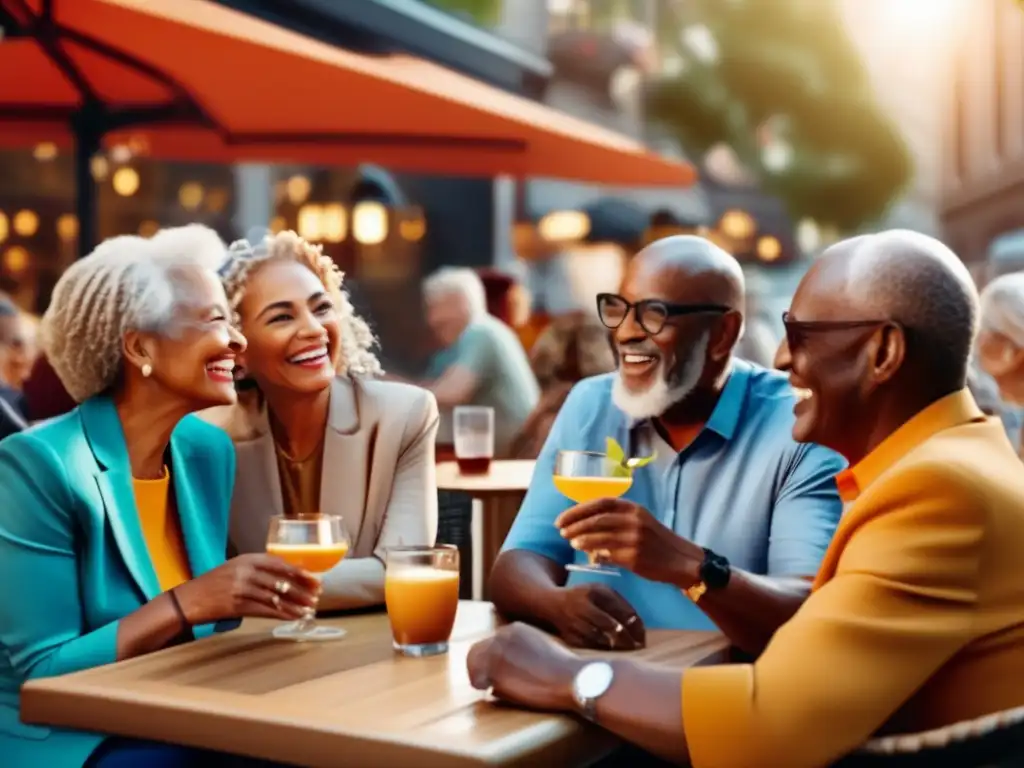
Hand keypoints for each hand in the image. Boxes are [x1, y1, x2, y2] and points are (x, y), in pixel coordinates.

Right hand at [174, 553, 321, 624]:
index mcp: (247, 559)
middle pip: (281, 581)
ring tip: (310, 609)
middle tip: (317, 596)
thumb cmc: (215, 583)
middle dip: (302, 590)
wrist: (189, 599)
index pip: (280, 563)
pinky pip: (266, 611)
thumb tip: (288, 576)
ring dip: (296, 605)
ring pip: (276, 597)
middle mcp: (246, 572)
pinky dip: (283, 614)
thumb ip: (258, 569)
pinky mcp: (238, 606)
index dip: (299, 572)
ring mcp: (241, 588)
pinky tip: (294, 617)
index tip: (314, 579)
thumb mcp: (236, 567)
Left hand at [467, 623, 585, 712]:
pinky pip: (477, 680)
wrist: (573, 678)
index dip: (492, 659)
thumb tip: (510, 667)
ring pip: (474, 664)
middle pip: (478, 651)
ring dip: (481, 676)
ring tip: (486, 687)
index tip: (495, 670)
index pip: (492, 642)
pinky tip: (489, 690)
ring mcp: (496, 651)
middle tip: (484, 682)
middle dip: (481, 666)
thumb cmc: (564, 670)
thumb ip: (524, 652)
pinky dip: (481, 686)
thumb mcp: (543, 649)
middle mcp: (502, 635)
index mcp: (515, 628)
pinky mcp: (494, 668)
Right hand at [547, 583, 644, 650]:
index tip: (643, 634)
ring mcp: (574, 622)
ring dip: (617, 647)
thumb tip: (636, 623)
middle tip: (639, 646)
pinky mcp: (569, 637)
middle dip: (627, 638)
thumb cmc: (584, 597)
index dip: (633, 623)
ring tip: (629, 651)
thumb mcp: (600, 591)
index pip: (619, 608)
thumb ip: (619, 603)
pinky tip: (613, 653)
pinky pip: (589, 646)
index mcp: (594, 591)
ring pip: (600, 638)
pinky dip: (603, 651)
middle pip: (610, 625)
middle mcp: (582, 606)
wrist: (551, 604)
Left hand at [556, 499, 702, 585]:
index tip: (563, 518)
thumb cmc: (657, 541)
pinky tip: (586, 553)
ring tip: (569, 541)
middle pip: (596, 519)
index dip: (578, 510)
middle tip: (561, 530)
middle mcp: (634, 520)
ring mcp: (634, 538)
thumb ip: (616, 520)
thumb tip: (586, 525)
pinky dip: (594, 552)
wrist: (682, 560)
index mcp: (633, 508)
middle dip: (574, 524)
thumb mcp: (640, 522)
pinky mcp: (634, 556)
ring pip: (599, 536)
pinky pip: (608, 554)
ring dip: (581, 539)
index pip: (600, 503)